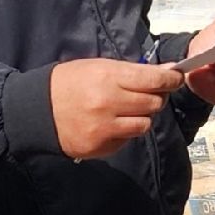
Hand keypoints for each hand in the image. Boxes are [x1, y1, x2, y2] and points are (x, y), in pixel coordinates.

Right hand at [49, 58, 185, 159]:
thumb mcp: (100, 67)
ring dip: (143, 116)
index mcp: (108, 77)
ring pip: (145, 124)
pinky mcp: (100, 147)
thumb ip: (134, 71)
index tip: (176, 78)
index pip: (154, 79)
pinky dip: (126, 131)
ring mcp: (104, 128)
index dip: (171, 79)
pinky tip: (112, 123)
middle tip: (150, 93)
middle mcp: (109, 103)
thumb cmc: (71, 82)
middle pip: (154, 103)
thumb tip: (169, 70)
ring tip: (129, 110)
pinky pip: (127, 139)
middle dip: (157, 97)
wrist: (37, 110)